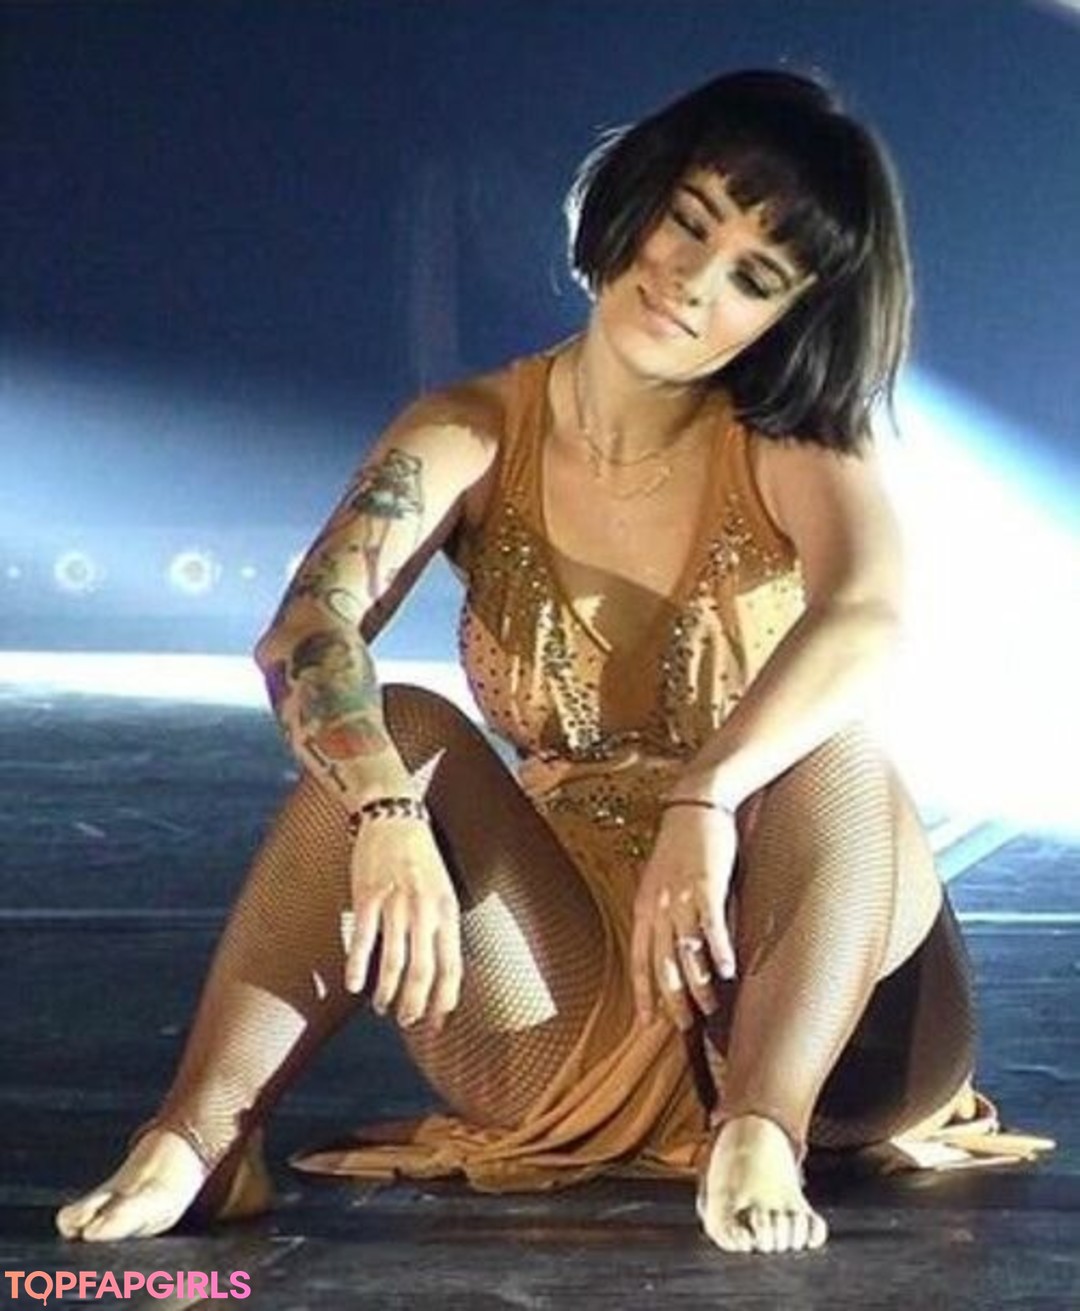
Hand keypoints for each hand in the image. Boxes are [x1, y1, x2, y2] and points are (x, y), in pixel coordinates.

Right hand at [343, 815, 461, 1030]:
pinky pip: (362, 940)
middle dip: (415, 1005)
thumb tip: (441, 969)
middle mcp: (425, 910)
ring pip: (394, 962)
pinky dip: (357, 967)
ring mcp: (395, 904)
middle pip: (423, 972)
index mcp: (448, 910)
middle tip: (407, 1022)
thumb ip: (442, 926)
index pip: (452, 967)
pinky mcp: (367, 896)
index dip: (444, 1001)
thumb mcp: (444, 890)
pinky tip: (354, 985)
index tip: (437, 1023)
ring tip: (382, 1008)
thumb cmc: (420, 857)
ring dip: (387, 992)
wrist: (394, 816)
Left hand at [631, 804, 738, 1030]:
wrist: (694, 805)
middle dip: (673, 998)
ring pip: (687, 951)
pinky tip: (728, 970)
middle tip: (684, 1025)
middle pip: (662, 963)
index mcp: (644, 906)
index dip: (643, 993)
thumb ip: (663, 913)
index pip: (638, 960)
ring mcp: (681, 896)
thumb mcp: (661, 881)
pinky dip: (719, 950)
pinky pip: (711, 926)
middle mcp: (658, 906)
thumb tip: (672, 948)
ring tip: (710, 1005)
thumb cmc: (681, 845)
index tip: (647, 1023)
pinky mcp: (706, 884)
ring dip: (699, 982)